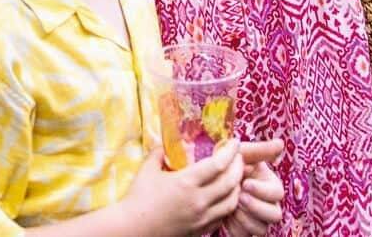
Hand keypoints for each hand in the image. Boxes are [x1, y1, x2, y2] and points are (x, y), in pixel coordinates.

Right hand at [117, 144, 243, 236]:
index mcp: (186, 182)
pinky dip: (228, 204)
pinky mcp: (200, 230)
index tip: (234, 143)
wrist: (133, 229)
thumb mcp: (147, 169)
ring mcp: (201, 218)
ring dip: (237, 187)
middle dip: (238, 167)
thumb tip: (166, 143)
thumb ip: (159, 153)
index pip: (218, 164)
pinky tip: (225, 197)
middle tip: (238, 157)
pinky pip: (222, 217)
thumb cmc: (138, 198)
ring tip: (235, 177)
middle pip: (230, 182)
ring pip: (231, 202)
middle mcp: (198, 200)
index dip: (230, 151)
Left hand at [223, 141, 284, 235]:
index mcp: (270, 185)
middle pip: (275, 215)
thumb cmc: (228, 165)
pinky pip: (247, 236)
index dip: (262, 190)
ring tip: (231, 209)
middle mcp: (268, 205)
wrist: (207, 183)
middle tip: (239, 199)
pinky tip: (226, 219)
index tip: (245, 184)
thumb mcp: (241, 154)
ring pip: (262, 229)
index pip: (277, 193)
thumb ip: (259, 150)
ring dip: (247, 219)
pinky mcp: (246, 231)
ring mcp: (258, 220)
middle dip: (256, 208)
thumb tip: (280, 143)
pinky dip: (237, 229)